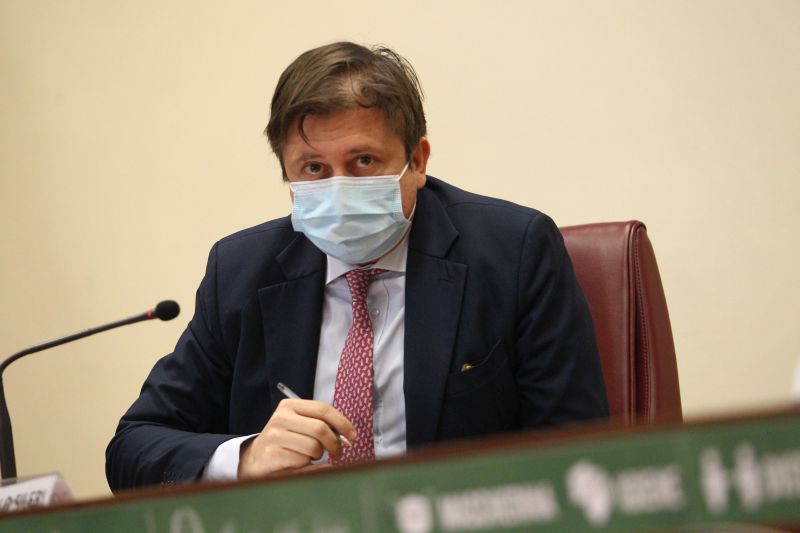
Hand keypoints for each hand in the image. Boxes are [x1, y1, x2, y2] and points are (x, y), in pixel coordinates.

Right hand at [238, 399, 355, 478]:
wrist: (256, 458)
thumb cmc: (285, 441)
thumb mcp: (300, 425)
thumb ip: (321, 423)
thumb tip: (348, 435)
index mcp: (290, 405)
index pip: (323, 409)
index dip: (342, 423)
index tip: (352, 435)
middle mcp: (281, 417)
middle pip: (320, 429)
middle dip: (335, 443)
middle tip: (338, 453)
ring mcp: (275, 435)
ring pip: (313, 447)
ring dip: (318, 456)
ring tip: (310, 456)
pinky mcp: (273, 454)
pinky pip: (303, 461)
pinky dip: (307, 466)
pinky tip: (298, 463)